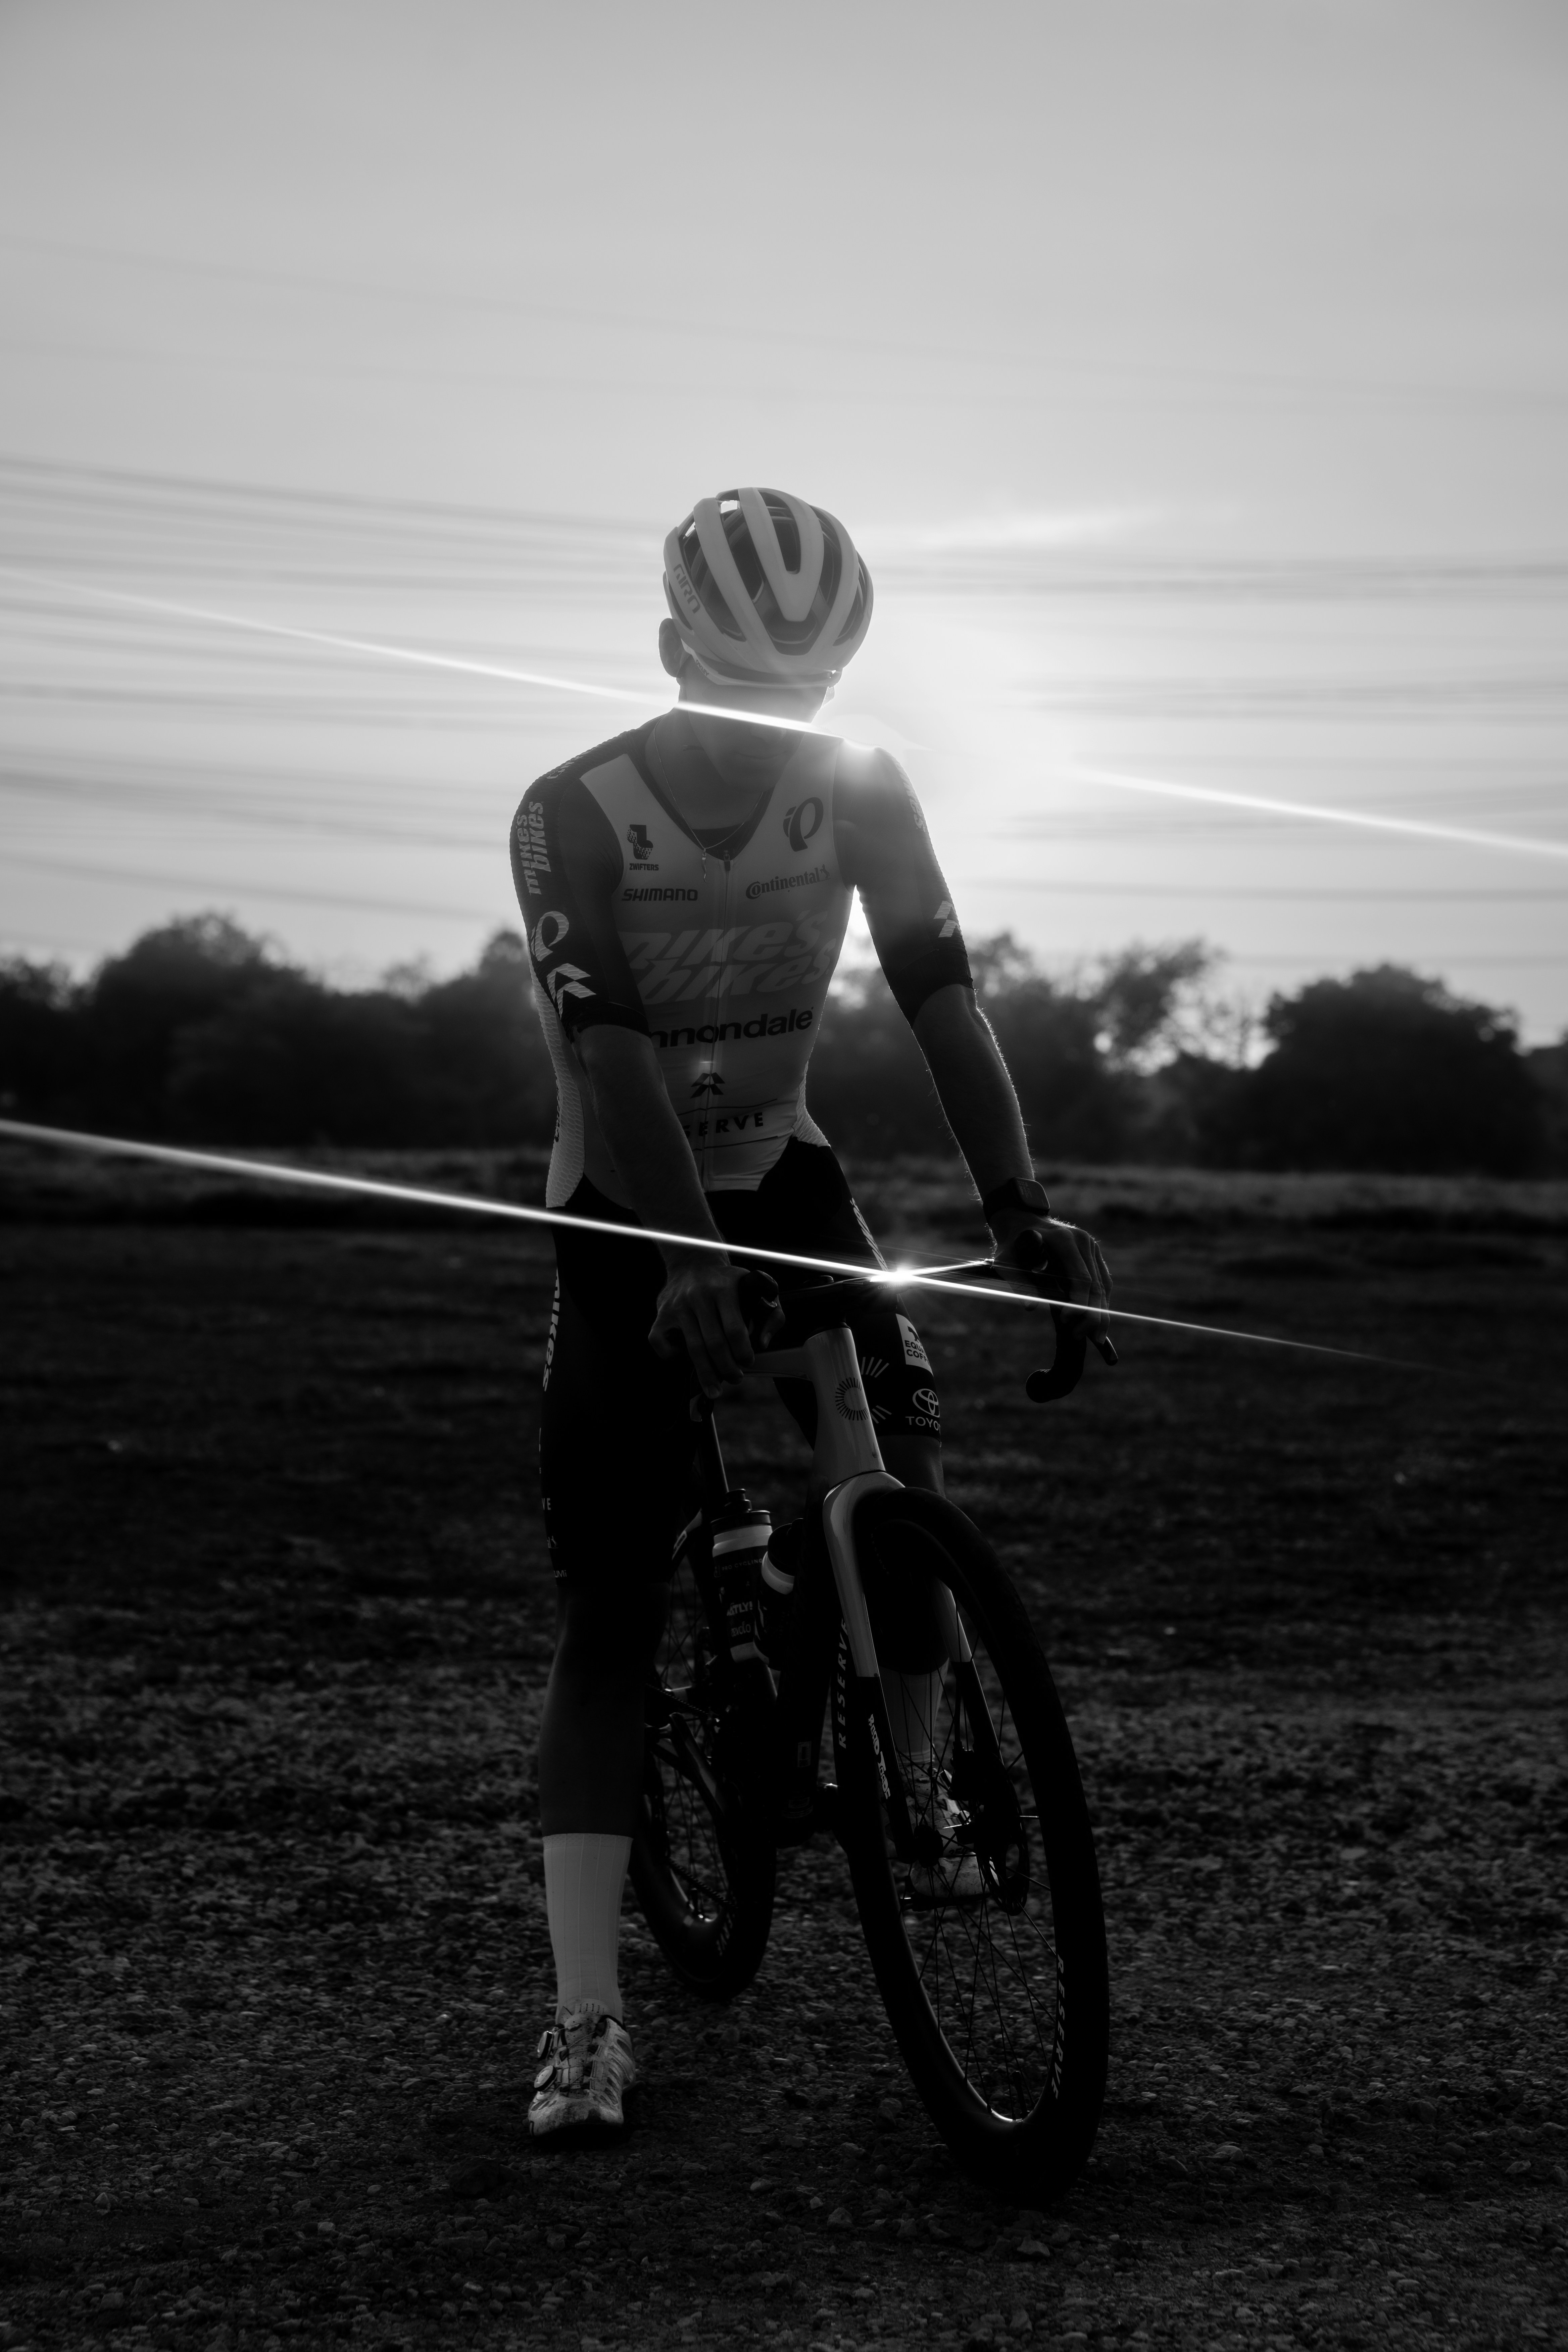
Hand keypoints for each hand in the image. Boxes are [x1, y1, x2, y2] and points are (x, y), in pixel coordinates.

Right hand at [650, 1254, 781, 1397]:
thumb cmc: (729, 1282)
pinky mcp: (661, 1314)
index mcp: (724, 1289)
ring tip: (715, 1389)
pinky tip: (685, 1360)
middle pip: (713, 1343)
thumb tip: (763, 1342)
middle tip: (736, 1379)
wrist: (694, 1261)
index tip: (749, 1362)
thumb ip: (772, 1313)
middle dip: (727, 1368)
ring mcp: (678, 1306)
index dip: (743, 1351)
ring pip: (692, 1348)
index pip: (734, 1328)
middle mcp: (699, 1296)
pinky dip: (671, 1356)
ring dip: (706, 1374)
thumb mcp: (756, 1286)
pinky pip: (660, 1343)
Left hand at [992, 1213, 1112, 1348]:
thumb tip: (1030, 1307)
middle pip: (1096, 1284)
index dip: (1078, 1303)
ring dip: (1100, 1312)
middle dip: (1093, 1314)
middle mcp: (1083, 1241)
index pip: (1080, 1278)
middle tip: (1085, 1338)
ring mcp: (1091, 1246)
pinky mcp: (1093, 1253)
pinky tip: (1095, 1321)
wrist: (1021, 1221)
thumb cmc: (1011, 1243)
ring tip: (1094, 1337)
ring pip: (1103, 1285)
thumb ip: (1019, 1282)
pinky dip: (1100, 1302)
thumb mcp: (1007, 1262)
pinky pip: (1102, 1281)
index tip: (1067, 1322)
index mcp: (1064, 1240)